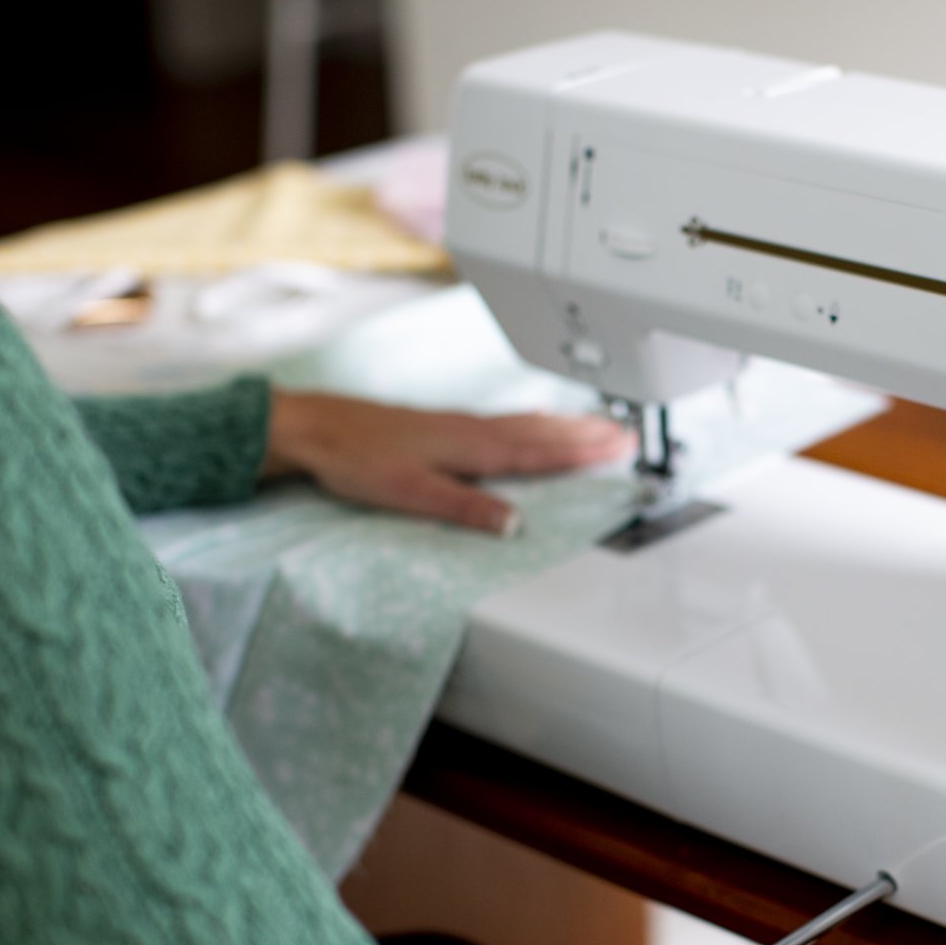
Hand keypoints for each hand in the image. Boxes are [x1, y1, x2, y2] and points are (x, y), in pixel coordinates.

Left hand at [262, 391, 634, 533]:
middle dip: (587, 434)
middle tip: (627, 434)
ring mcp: (461, 424)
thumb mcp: (412, 493)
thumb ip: (466, 509)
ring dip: (566, 425)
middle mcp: (472, 430)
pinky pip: (507, 420)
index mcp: (471, 446)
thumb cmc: (357, 459)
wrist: (318, 429)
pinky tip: (537, 419)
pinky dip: (534, 420)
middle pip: (543, 433)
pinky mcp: (447, 424)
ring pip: (527, 423)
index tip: (620, 448)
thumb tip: (513, 525)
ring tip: (599, 424)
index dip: (582, 452)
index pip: (539, 452)